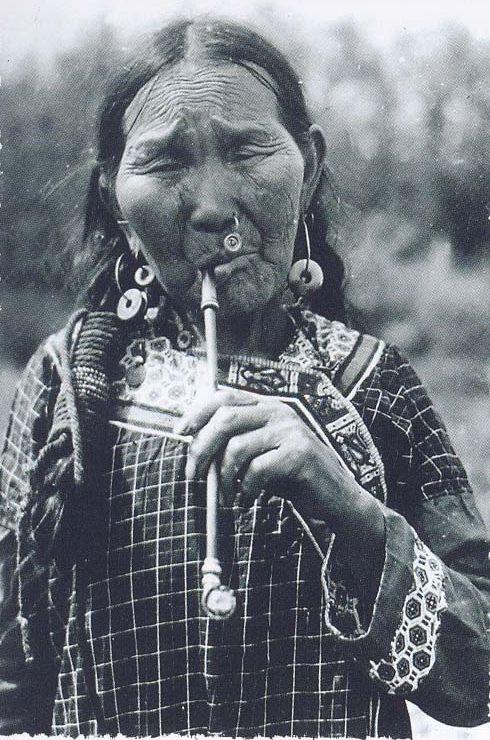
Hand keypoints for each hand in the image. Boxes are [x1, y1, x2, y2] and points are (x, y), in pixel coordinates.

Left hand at [174, 387, 384, 548]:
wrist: (336, 498)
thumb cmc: (292, 478)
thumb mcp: (260, 455)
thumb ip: (235, 446)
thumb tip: (195, 452)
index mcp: (267, 406)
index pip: (224, 396)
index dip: (197, 412)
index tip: (179, 432)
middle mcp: (279, 411)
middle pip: (225, 419)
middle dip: (201, 449)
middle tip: (193, 476)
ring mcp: (291, 430)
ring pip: (237, 448)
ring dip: (223, 478)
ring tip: (227, 496)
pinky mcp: (300, 453)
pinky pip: (257, 470)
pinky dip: (247, 489)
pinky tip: (249, 500)